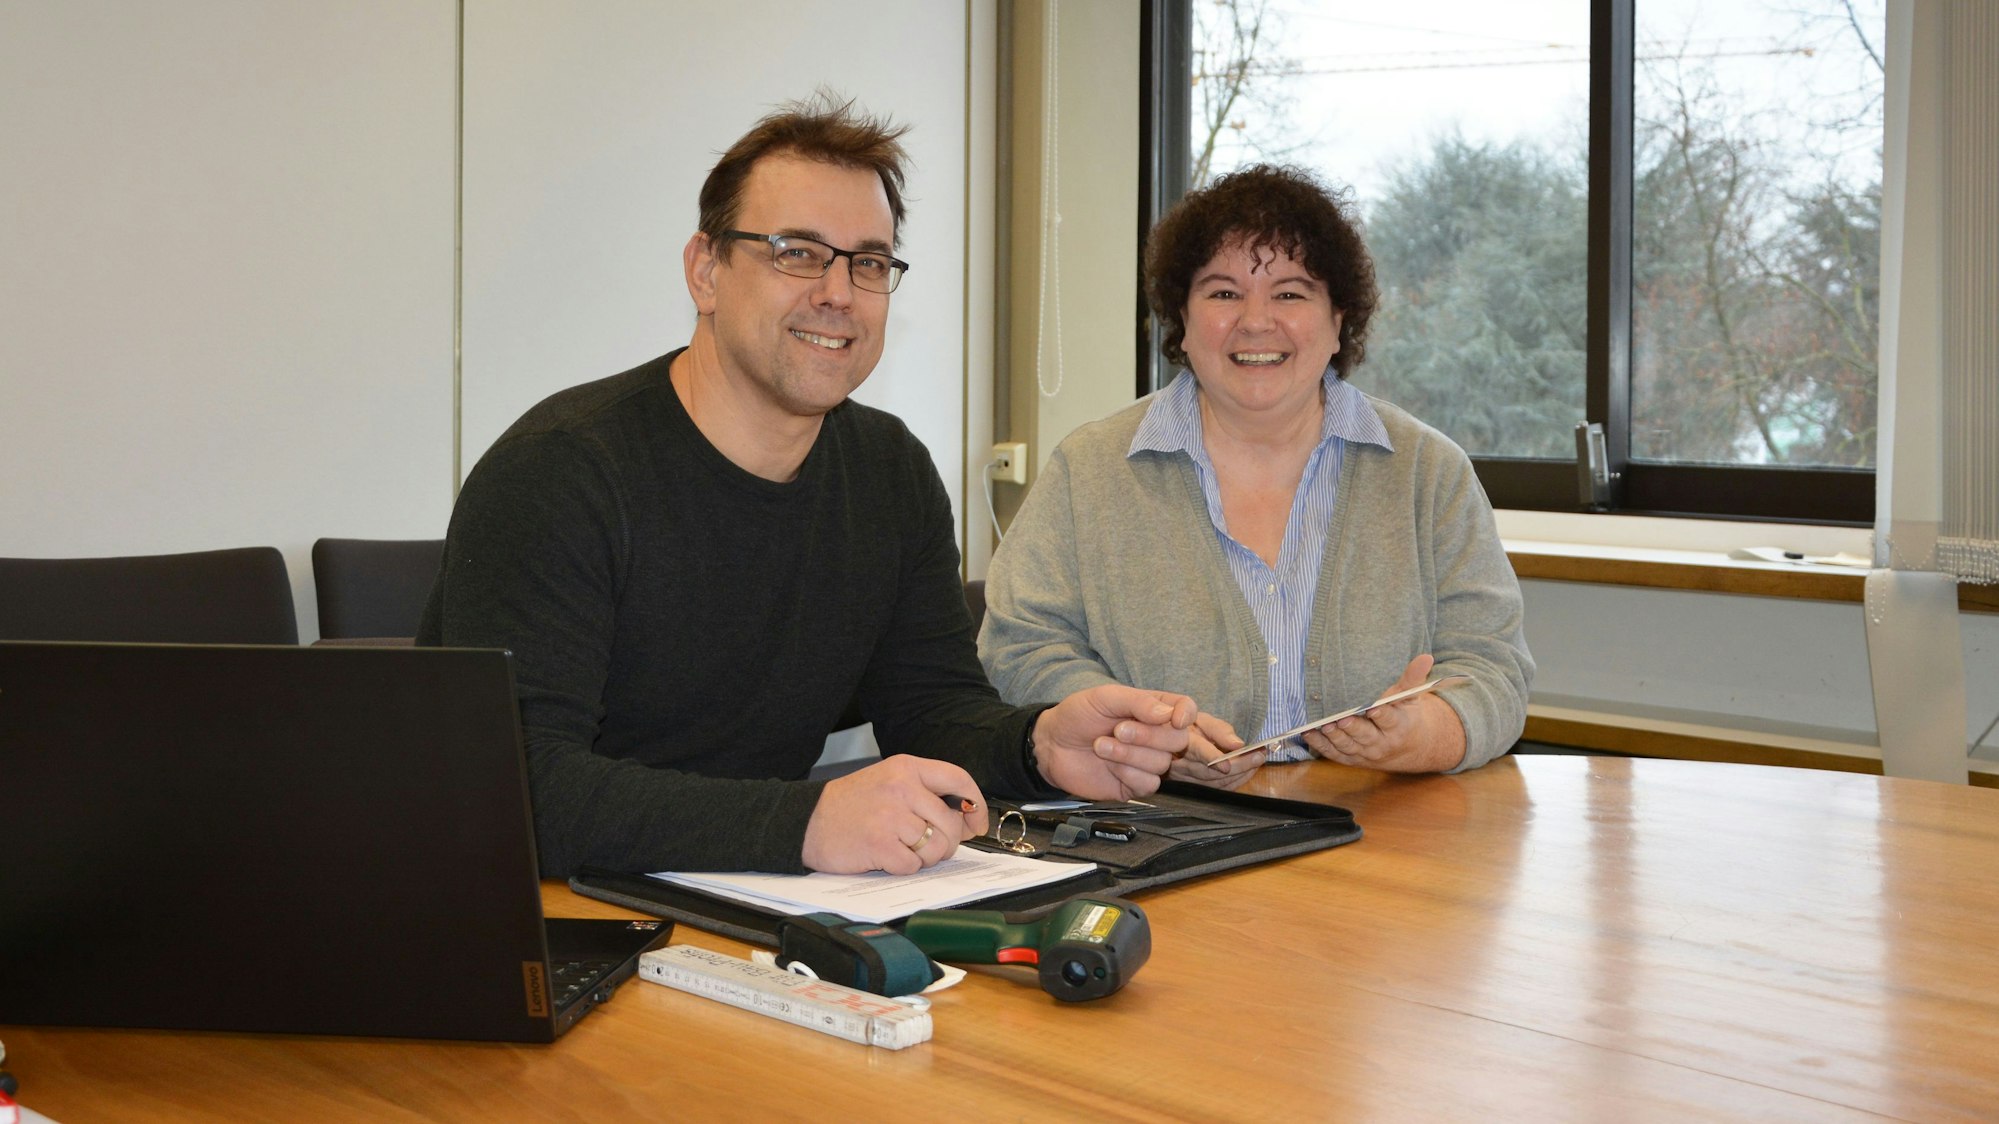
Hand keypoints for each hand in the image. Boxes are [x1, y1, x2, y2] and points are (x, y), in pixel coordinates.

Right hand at [800, 755, 988, 873]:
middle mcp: (901, 788)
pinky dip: (903, 867)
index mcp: (906, 768)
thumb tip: (967, 819)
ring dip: (924, 857)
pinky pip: (913, 865)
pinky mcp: (879, 844)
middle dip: (945, 843)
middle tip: (925, 845)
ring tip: (901, 848)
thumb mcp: (889, 782)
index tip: (976, 822)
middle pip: (951, 823)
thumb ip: (925, 793)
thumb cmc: (851, 805)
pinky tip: (886, 857)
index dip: (975, 805)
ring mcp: (890, 816)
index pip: (958, 780)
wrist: (806, 821)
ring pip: (936, 848)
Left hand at [1032, 684, 1197, 799]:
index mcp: (1153, 709)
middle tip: (1118, 729)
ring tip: (1100, 745)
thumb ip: (1139, 702)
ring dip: (1129, 754)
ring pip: (1162, 763)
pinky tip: (1109, 766)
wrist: (1051, 745)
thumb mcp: (1105, 698)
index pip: (1186, 709)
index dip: (1186, 714)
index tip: (1175, 719)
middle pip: (1179, 740)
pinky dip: (1127, 773)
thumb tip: (1170, 714)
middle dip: (1149, 736)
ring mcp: (1146, 762)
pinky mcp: (1135, 784)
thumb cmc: (1078, 716)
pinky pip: (1149, 783)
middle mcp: (1155, 736)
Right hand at [1172, 712, 1263, 789]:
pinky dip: (1235, 782)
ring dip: (1240, 774)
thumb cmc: (1190, 728)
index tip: (1234, 758)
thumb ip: (1219, 730)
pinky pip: (1217, 790)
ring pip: (1215, 784)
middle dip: (1238, 765)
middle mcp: (1179, 765)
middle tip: (1259, 756)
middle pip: (1209, 772)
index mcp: (1181, 742)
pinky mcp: (1194, 789)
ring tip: (1257, 761)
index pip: (1197, 750)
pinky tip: (1248, 771)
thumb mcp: (1202, 720)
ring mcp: (1185, 780)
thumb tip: (1238, 744)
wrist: (1173, 742)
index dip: (1213, 756)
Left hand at [1301, 654, 1466, 772]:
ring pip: (1348, 746)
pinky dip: (1321, 746)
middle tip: (1341, 719)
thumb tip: (1426, 657)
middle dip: (1354, 728)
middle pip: (1366, 736)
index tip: (1373, 708)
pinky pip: (1335, 754)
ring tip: (1322, 726)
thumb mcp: (1411, 698)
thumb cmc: (1406, 716)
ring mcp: (1365, 754)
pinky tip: (1308, 734)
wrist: (1409, 748)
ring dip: (1334, 737)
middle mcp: (1382, 743)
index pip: (1390, 720)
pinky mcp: (1351, 759)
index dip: (1381, 715)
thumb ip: (1413, 678)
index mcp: (1399, 726)